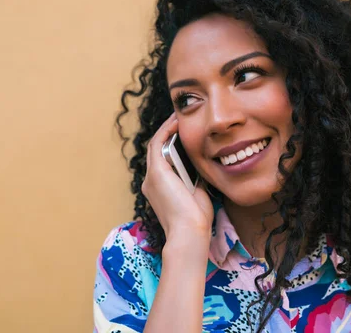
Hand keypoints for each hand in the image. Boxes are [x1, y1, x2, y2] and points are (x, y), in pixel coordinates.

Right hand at [141, 113, 213, 241]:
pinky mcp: (156, 172)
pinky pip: (158, 144)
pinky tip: (177, 122)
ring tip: (179, 117)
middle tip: (180, 119)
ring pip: (155, 145)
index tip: (184, 134)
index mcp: (159, 189)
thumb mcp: (196, 194)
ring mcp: (151, 176)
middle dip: (167, 133)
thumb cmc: (196, 220)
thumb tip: (200, 165)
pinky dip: (166, 131)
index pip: (163, 161)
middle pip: (157, 150)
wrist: (189, 232)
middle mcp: (151, 182)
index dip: (171, 145)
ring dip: (166, 129)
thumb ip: (193, 178)